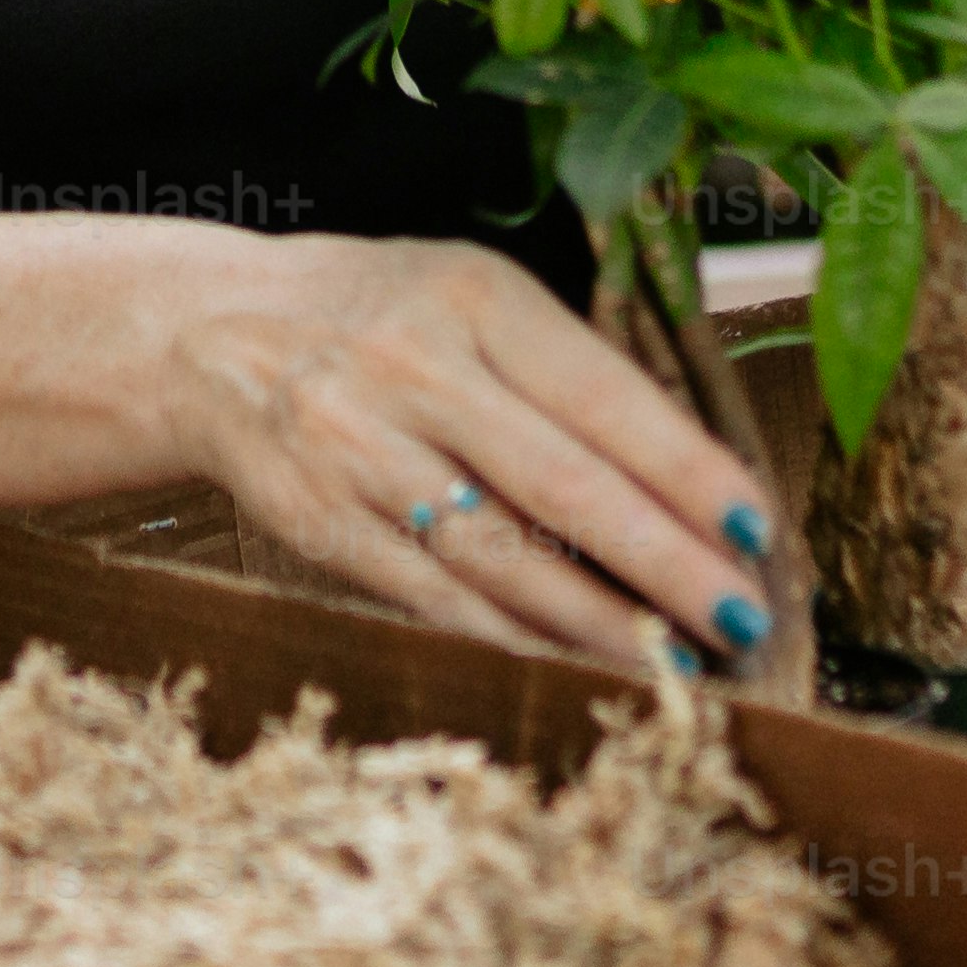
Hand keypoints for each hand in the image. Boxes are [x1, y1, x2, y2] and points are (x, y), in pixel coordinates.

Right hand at [153, 233, 780, 679]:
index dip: (685, 471)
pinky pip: (431, 596)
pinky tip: (571, 668)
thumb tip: (693, 482)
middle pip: (562, 484)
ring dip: (597, 623)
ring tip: (674, 663)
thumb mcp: (474, 298)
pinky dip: (508, 639)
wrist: (211, 333)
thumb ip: (569, 370)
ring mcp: (359, 448)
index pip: (604, 396)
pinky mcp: (319, 521)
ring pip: (499, 556)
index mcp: (475, 299)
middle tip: (740, 619)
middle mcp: (413, 367)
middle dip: (664, 563)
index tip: (754, 530)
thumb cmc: (382, 315)